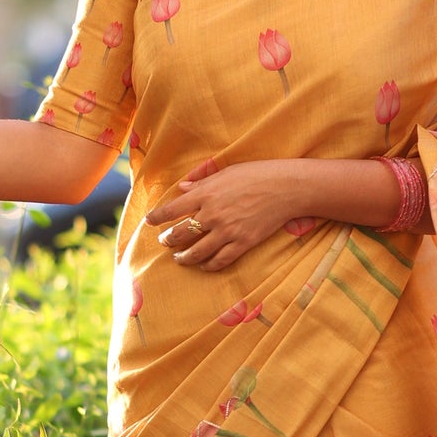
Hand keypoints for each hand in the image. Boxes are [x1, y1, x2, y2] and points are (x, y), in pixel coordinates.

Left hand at [145, 159, 296, 271]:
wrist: (286, 187)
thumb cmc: (256, 174)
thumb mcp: (226, 172)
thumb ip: (201, 182)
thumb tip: (182, 188)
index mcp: (206, 194)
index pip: (171, 209)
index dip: (156, 217)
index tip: (149, 221)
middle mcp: (212, 214)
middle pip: (180, 234)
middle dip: (167, 240)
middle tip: (164, 241)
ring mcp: (227, 231)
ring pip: (196, 252)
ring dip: (183, 257)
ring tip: (178, 258)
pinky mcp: (243, 243)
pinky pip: (220, 260)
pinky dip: (208, 265)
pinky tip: (203, 265)